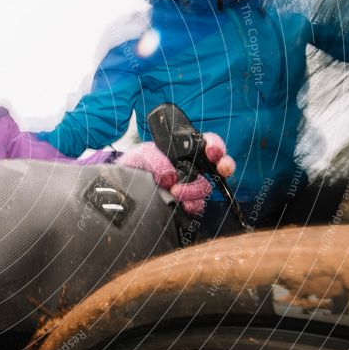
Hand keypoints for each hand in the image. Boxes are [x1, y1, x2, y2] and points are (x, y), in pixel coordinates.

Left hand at [116, 133, 234, 214]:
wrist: (124, 188)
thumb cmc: (135, 166)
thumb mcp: (141, 155)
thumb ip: (155, 158)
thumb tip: (170, 176)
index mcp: (184, 152)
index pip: (207, 144)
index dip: (215, 146)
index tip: (212, 151)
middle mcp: (192, 168)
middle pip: (218, 166)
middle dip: (224, 165)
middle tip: (220, 168)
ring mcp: (190, 187)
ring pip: (206, 187)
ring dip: (195, 189)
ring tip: (176, 191)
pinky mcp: (186, 204)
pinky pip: (198, 205)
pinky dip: (192, 205)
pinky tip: (183, 205)